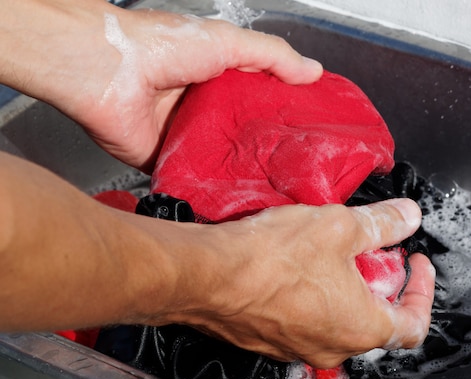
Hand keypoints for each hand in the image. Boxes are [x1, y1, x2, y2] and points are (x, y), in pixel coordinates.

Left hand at [0, 0, 322, 171]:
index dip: (284, 110)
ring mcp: (187, 137)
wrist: (108, 72)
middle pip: (246, 132)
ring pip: (225, 158)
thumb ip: (272, 55)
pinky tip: (237, 196)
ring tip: (277, 185)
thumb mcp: (228, 42)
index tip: (310, 127)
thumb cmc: (160, 46)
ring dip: (245, 169)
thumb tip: (313, 71)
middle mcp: (205, 109)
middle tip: (298, 164)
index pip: (260, 98)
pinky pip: (197, 178)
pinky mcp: (169, 162)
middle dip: (268, 146)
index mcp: (219, 78)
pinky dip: (213, 187)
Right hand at [161, 199, 435, 368]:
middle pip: (374, 320)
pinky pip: (304, 320)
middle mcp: (333, 347)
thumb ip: (381, 223)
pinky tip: (297, 266)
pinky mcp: (269, 339)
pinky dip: (313, 297)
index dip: (422, 290)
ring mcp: (298, 347)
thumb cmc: (271, 258)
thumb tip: (406, 218)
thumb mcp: (339, 227)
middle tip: (369, 250)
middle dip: (378, 283)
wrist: (205, 276)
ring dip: (344, 289)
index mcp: (361, 328)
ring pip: (337, 320)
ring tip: (331, 253)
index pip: (413, 324)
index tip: (414, 263)